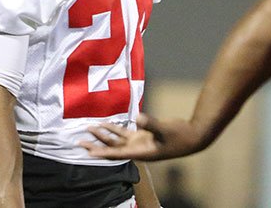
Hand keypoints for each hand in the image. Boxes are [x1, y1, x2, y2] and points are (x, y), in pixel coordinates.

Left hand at [80, 113, 205, 160]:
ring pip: (116, 140)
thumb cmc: (180, 136)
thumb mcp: (165, 129)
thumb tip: (138, 117)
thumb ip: (151, 123)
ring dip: (103, 135)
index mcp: (140, 152)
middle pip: (111, 148)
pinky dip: (115, 129)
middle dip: (96, 144)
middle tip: (79, 141)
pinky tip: (107, 123)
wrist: (192, 137)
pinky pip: (125, 133)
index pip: (116, 153)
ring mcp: (140, 142)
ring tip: (89, 128)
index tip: (88, 152)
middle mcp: (137, 149)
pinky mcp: (143, 135)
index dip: (101, 152)